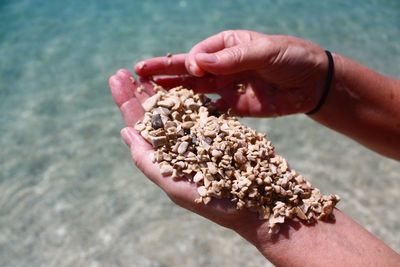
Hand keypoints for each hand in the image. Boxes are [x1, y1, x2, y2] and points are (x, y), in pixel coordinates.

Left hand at [108, 69, 261, 230]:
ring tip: (146, 71)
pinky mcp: (219, 129)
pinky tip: (180, 80)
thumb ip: (148, 161)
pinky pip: (201, 107)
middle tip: (122, 72)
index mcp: (164, 157)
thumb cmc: (214, 203)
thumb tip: (125, 132)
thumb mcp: (174, 185)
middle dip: (139, 92)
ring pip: (175, 107)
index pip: (141, 126)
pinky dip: (190, 93)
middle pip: (154, 113)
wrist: (256, 204)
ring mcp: (199, 135)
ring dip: (161, 89)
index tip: (116, 80)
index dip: (127, 103)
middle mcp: (178, 144)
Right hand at [135, 30, 328, 115]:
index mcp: (227, 45)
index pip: (196, 54)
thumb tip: (195, 61)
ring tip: (150, 98)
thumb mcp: (264, 51)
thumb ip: (231, 58)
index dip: (181, 62)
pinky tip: (180, 120)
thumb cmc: (292, 57)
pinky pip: (211, 110)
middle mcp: (222, 66)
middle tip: (138, 76)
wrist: (314, 83)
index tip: (174, 69)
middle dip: (164, 74)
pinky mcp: (235, 106)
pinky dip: (196, 114)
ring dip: (174, 94)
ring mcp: (227, 87)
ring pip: (195, 91)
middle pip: (188, 71)